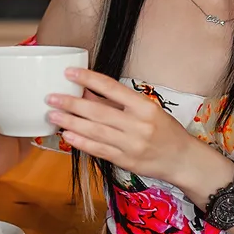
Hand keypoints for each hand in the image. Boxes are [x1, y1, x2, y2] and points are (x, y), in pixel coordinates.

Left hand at [45, 68, 196, 184]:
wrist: (182, 159)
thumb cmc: (165, 130)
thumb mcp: (148, 109)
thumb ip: (119, 102)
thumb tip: (88, 92)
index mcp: (145, 106)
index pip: (112, 88)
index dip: (89, 79)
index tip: (69, 73)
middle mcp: (138, 125)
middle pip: (99, 111)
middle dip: (72, 104)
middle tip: (51, 97)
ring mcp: (132, 145)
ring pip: (95, 131)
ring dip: (71, 123)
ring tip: (53, 115)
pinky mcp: (126, 161)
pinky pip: (99, 150)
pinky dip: (82, 142)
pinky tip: (68, 136)